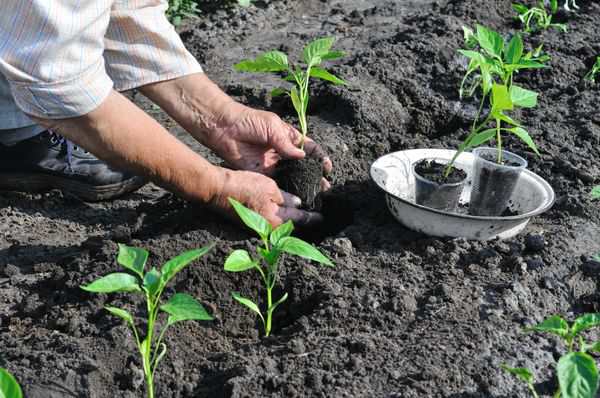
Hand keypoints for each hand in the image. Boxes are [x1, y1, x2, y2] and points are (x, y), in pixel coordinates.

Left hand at [204, 102, 332, 189]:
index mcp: (288, 137)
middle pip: (303, 165)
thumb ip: (287, 144)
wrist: (225, 128)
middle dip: (314, 175)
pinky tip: (297, 195)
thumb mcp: (272, 127)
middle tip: (325, 187)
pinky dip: (287, 188)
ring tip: (316, 194)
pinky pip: (277, 181)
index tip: (328, 167)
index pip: (309, 148)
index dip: (319, 157)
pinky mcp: (262, 172)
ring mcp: (273, 163)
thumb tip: (302, 157)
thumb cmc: (250, 121)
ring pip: (292, 175)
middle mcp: (283, 151)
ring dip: (303, 184)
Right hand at [211, 168, 322, 227]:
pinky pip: (269, 221)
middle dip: (302, 221)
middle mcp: (267, 228)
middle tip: (313, 215)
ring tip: (300, 213)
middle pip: (290, 226)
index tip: (321, 217)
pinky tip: (281, 210)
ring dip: (290, 220)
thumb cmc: (243, 186)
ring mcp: (257, 227)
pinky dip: (278, 217)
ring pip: (280, 224)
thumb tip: (298, 203)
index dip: (312, 217)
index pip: (299, 219)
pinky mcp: (249, 222)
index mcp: (275, 220)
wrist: (217, 190)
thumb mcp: (269, 187)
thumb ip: (286, 197)